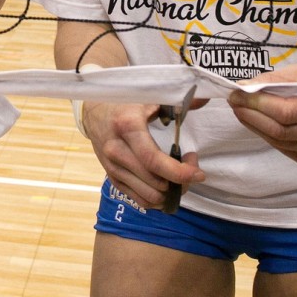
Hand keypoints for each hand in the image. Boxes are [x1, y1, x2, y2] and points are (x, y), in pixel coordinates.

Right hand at [79, 100, 205, 209]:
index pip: (153, 160)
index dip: (179, 172)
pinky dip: (158, 198)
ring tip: (178, 174)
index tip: (198, 173)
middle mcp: (116, 150)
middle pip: (155, 182)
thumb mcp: (149, 97)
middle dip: (181, 181)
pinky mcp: (112, 177)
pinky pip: (139, 199)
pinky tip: (167, 183)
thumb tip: (203, 100)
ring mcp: (112, 167)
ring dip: (170, 192)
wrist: (94, 111)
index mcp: (127, 126)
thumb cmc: (125, 103)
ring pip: (149, 195)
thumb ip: (178, 101)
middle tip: (191, 165)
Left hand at [228, 64, 296, 169]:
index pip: (288, 111)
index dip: (258, 104)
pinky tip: (260, 126)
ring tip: (243, 112)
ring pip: (283, 143)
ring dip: (257, 128)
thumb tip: (244, 87)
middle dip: (252, 116)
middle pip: (283, 130)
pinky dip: (270, 139)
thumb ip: (275, 81)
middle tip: (235, 104)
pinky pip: (290, 152)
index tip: (236, 94)